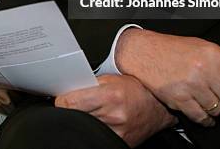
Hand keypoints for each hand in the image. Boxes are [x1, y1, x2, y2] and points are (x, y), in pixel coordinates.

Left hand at [55, 74, 176, 146]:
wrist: (157, 106)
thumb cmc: (136, 88)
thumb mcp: (111, 78)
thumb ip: (88, 84)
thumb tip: (67, 89)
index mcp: (110, 96)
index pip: (70, 102)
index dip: (62, 99)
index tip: (61, 98)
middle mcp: (113, 116)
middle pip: (76, 115)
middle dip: (72, 109)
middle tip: (74, 103)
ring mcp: (117, 132)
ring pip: (85, 126)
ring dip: (83, 119)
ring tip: (90, 111)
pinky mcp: (121, 143)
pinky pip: (98, 135)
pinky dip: (94, 128)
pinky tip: (99, 121)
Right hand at [115, 29, 219, 126]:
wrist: (144, 51)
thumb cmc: (175, 49)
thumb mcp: (205, 49)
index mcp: (215, 55)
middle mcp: (205, 69)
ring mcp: (191, 84)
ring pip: (217, 110)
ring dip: (217, 113)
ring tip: (210, 104)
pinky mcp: (178, 97)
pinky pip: (200, 117)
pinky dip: (205, 120)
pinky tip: (203, 114)